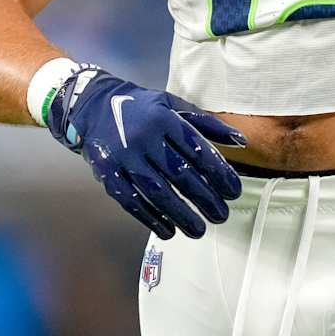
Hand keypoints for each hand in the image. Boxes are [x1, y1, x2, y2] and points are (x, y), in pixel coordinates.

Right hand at [46, 66, 245, 239]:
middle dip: (204, 199)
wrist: (93, 106)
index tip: (233, 192)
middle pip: (179, 174)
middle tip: (221, 215)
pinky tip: (167, 230)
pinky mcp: (107, 172)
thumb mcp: (173, 105)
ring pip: (156, 192)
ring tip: (199, 230)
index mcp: (163, 119)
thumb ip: (207, 123)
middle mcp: (143, 137)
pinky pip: (131, 200)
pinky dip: (150, 218)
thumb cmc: (141, 108)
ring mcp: (123, 156)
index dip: (218, 173)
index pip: (197, 150)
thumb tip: (241, 140)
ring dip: (180, 215)